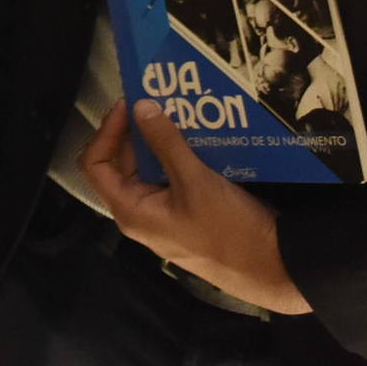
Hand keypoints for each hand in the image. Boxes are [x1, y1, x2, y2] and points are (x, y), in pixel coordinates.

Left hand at [81, 98, 309, 314]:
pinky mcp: (185, 211)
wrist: (270, 267)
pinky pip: (172, 176)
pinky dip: (178, 154)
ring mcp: (163, 213)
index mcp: (131, 210)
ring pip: (150, 169)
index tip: (129, 104)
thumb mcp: (195, 182)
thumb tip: (141, 106)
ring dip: (159, 140)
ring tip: (175, 109)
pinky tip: (195, 133)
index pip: (96, 164)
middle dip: (136, 131)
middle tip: (155, 99)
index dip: (107, 131)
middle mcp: (140, 212)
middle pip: (121, 163)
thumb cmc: (227, 229)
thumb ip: (166, 143)